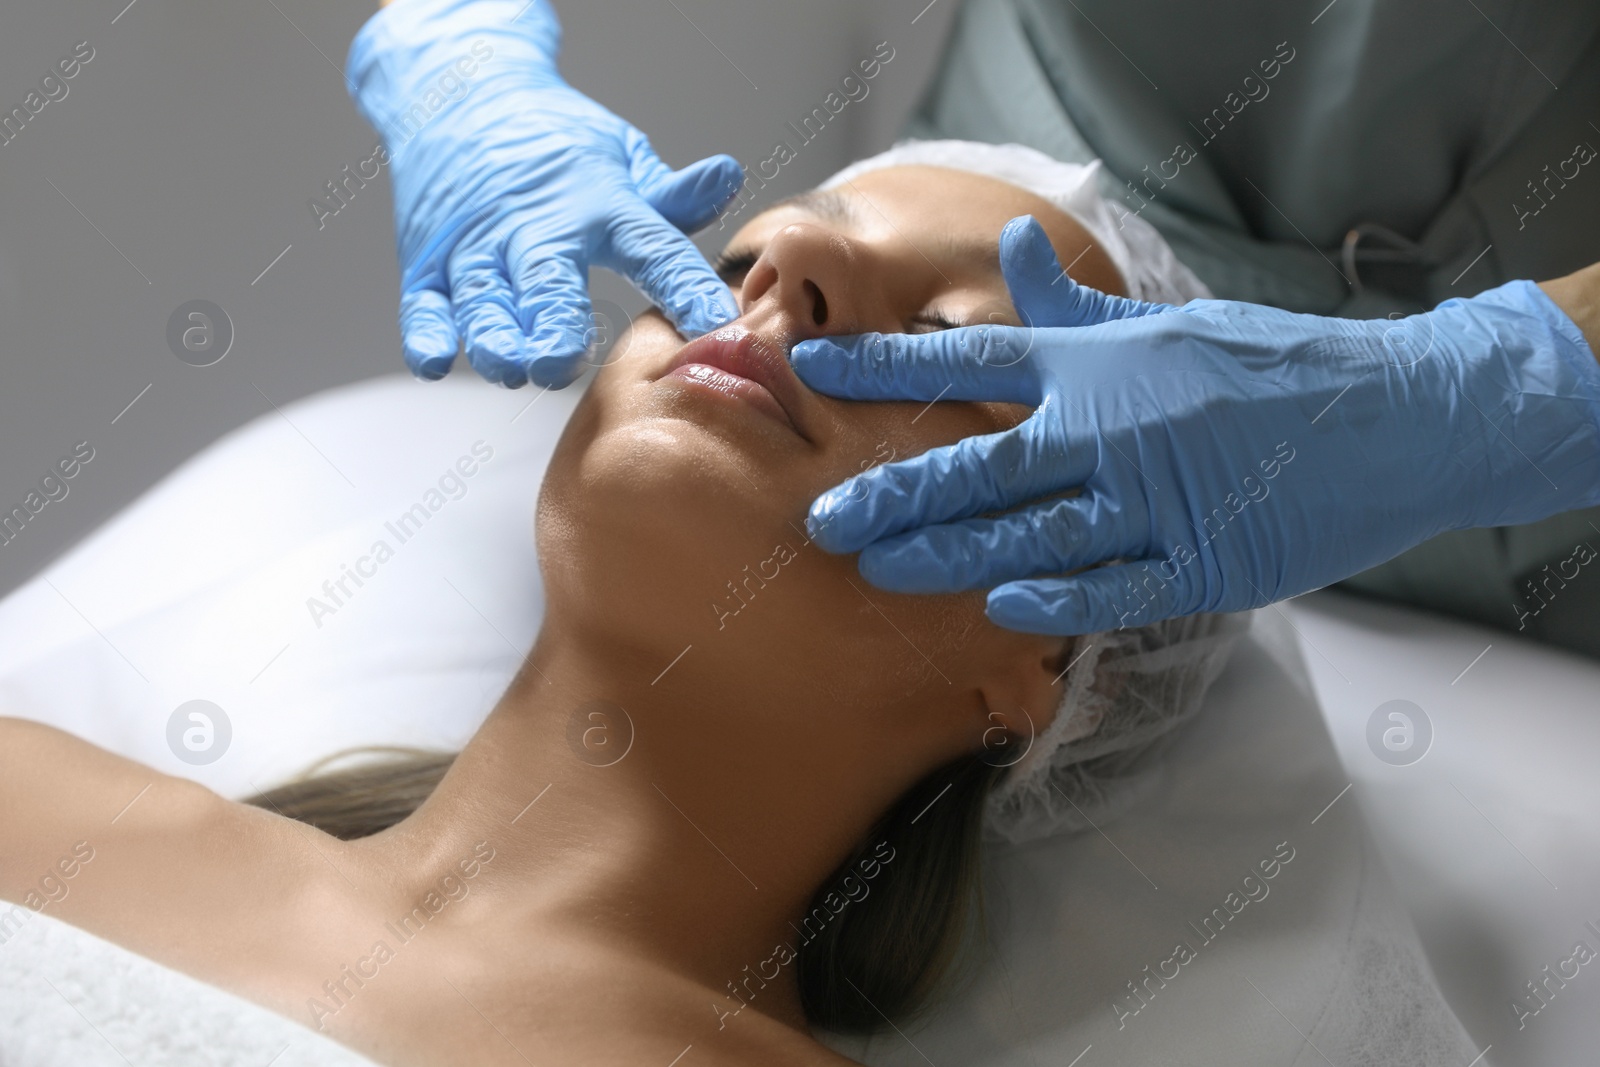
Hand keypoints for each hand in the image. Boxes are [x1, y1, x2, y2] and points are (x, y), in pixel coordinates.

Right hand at [347, 0, 742, 385]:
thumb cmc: (553, 140)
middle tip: (563, 361)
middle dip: (554, 322)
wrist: (460, 91)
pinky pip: (424, 303)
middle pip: (546, 277)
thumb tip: (727, 177)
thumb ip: (671, 193)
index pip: (651, 245)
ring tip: (511, 367)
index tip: (716, 325)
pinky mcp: (429, 261)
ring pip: (482, 297)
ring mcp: (476, 244)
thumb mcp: (620, 155)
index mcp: (598, 202)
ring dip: (494, 336)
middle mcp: (534, 224)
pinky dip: (425, 332)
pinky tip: (432, 361)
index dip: (684, 285)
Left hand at [790, 216, 1599, 634]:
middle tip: (824, 517)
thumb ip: (1075, 304)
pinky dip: (1054, 598)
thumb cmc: (1265, 365)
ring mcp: (1156, 501)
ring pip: (1031, 533)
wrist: (1392, 416)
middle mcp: (1113, 427)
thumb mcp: (1164, 323)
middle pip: (982, 463)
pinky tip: (997, 606)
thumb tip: (1007, 243)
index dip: (885, 367)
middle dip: (896, 491)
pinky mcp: (1201, 563)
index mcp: (1098, 364)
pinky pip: (1112, 589)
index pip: (970, 357)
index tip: (815, 372)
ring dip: (948, 554)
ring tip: (878, 568)